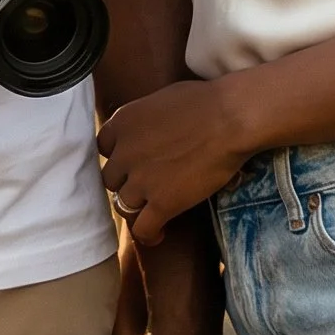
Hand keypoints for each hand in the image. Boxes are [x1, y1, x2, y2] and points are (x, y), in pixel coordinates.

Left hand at [98, 77, 247, 247]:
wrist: (230, 119)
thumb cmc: (206, 102)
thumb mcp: (160, 100)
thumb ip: (144, 120)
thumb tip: (149, 130)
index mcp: (122, 122)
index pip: (103, 147)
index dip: (118, 157)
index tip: (131, 162)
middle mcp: (124, 152)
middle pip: (111, 178)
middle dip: (126, 182)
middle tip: (146, 185)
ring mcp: (141, 180)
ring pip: (123, 204)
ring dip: (137, 207)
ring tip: (153, 210)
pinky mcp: (161, 203)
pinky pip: (142, 229)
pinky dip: (149, 234)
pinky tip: (159, 235)